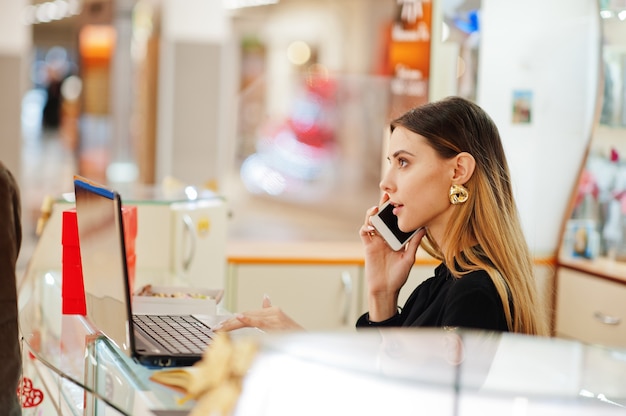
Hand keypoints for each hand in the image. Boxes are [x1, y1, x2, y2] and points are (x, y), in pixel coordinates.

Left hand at [216, 295, 303, 331]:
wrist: (308, 341)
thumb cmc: (294, 335)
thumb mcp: (282, 323)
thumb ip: (271, 311)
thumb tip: (265, 298)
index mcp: (272, 311)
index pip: (249, 314)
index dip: (234, 319)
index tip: (222, 325)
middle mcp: (272, 312)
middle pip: (246, 315)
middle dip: (229, 322)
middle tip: (216, 327)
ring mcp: (274, 317)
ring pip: (249, 318)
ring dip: (232, 323)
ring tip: (220, 327)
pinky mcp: (275, 323)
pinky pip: (259, 321)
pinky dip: (248, 318)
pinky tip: (239, 317)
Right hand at [359, 196, 425, 320]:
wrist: (386, 289)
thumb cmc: (398, 276)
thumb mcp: (409, 258)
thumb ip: (414, 243)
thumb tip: (424, 228)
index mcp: (396, 239)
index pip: (395, 220)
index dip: (397, 210)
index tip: (402, 200)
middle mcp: (385, 237)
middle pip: (382, 217)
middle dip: (383, 206)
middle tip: (387, 195)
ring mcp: (375, 241)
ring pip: (371, 222)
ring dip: (372, 213)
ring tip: (377, 208)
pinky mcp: (368, 246)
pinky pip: (364, 233)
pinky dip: (366, 227)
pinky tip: (371, 226)